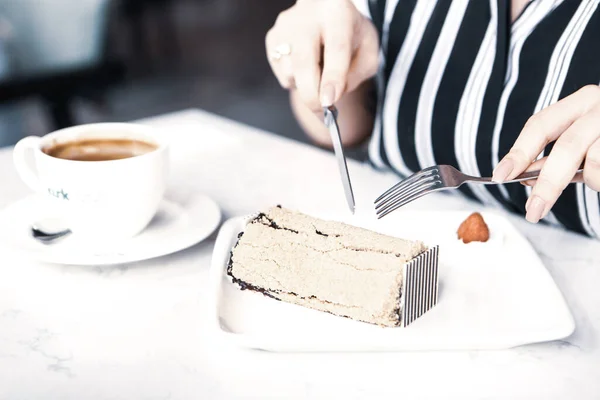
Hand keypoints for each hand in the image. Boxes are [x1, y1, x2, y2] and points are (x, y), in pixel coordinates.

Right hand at [265, 0, 378, 110]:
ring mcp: (286, 26)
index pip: (336, 48)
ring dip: (306, 85)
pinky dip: (295, 80)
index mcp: (338, 14)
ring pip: (291, 73)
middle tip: (322, 112)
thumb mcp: (368, 51)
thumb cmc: (349, 34)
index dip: (332, 77)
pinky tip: (306, 66)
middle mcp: (308, 15)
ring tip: (319, 70)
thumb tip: (332, 96)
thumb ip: (357, 74)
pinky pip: (282, 75)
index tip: (329, 102)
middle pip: (304, 61)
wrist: (326, 12)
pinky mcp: (272, 38)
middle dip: (311, 94)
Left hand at [492, 85, 599, 222]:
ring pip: (597, 164)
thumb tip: (524, 176)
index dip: (519, 151)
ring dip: (593, 181)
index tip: (500, 175)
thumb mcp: (583, 137)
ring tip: (598, 178)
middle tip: (533, 211)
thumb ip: (556, 156)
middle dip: (547, 184)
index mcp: (581, 101)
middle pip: (567, 147)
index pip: (540, 125)